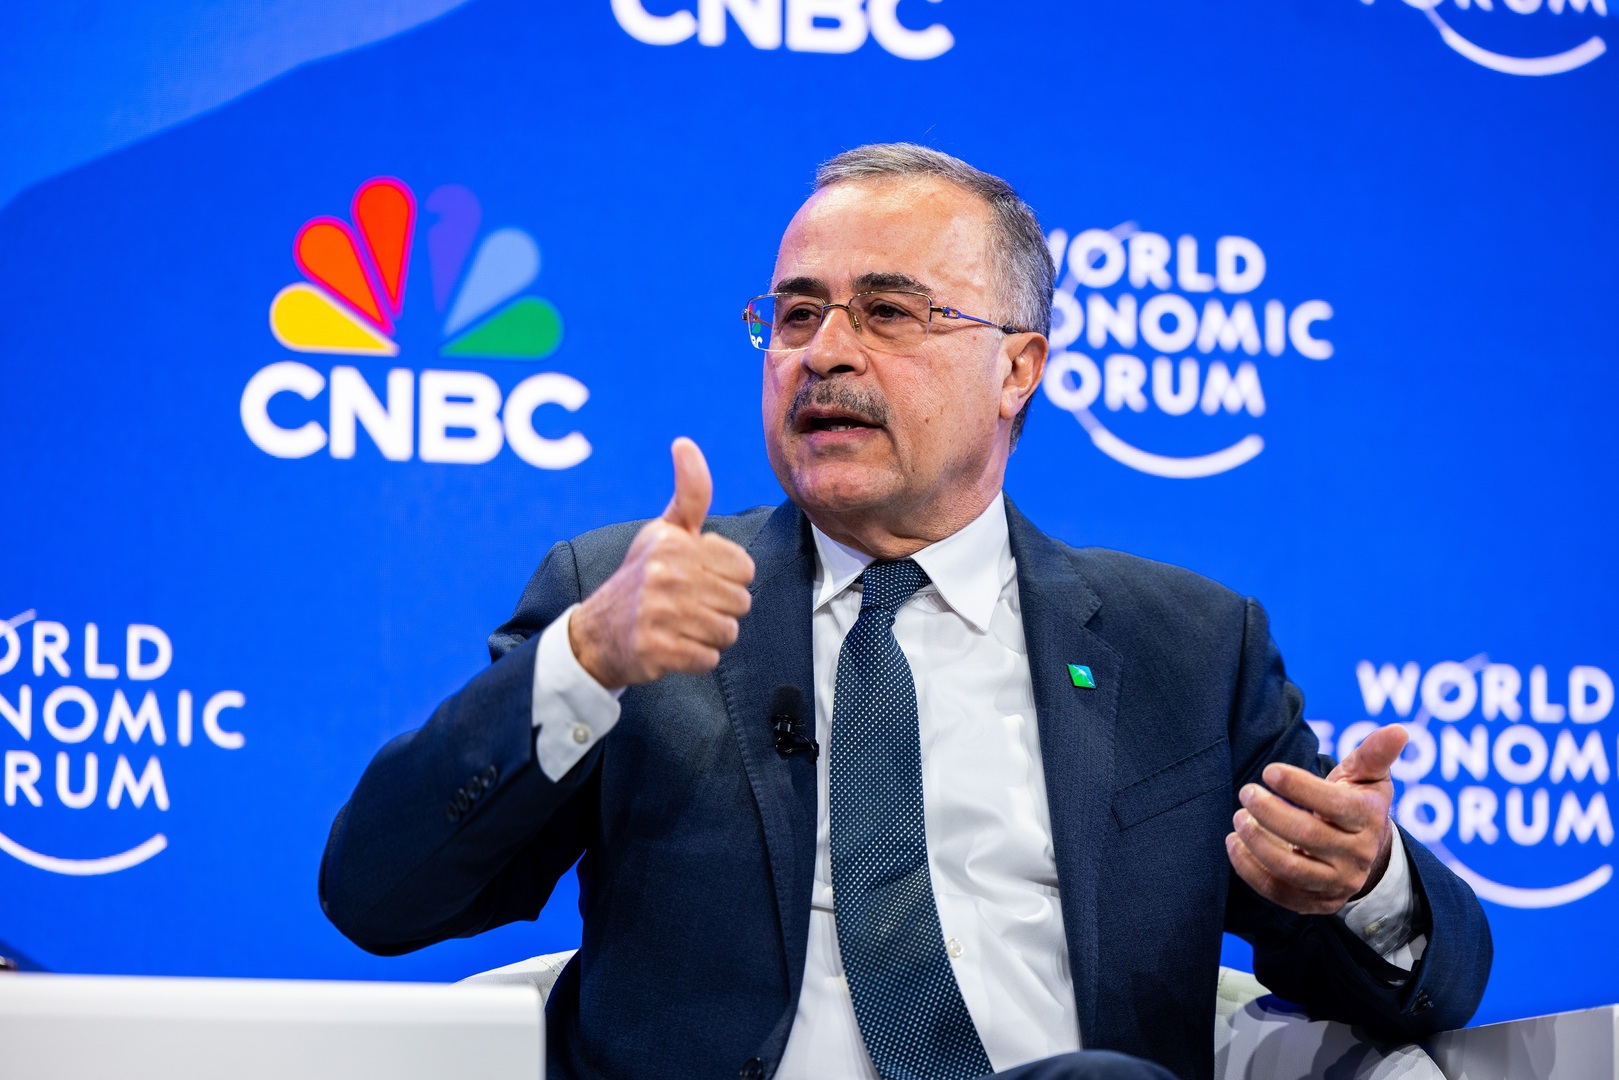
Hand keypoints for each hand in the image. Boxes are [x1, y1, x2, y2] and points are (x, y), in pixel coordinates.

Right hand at [569, 438, 755, 688]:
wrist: (596, 634)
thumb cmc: (641, 578)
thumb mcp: (664, 531)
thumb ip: (689, 492)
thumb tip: (684, 442)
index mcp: (674, 543)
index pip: (745, 568)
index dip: (728, 577)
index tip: (699, 578)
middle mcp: (665, 574)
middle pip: (740, 602)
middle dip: (720, 609)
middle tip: (687, 607)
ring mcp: (659, 613)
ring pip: (728, 632)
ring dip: (710, 635)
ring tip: (681, 626)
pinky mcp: (656, 650)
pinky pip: (709, 659)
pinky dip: (696, 658)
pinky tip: (674, 646)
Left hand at [1225, 724, 1407, 914]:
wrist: (1363, 852)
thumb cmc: (1355, 802)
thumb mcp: (1367, 777)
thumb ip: (1375, 753)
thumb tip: (1399, 730)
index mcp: (1369, 820)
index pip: (1333, 805)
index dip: (1299, 787)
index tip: (1269, 771)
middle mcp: (1357, 856)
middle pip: (1307, 836)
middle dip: (1269, 812)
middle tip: (1246, 792)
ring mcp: (1338, 883)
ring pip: (1290, 869)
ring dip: (1257, 842)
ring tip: (1238, 818)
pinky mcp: (1317, 903)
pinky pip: (1279, 892)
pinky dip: (1250, 870)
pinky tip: (1234, 845)